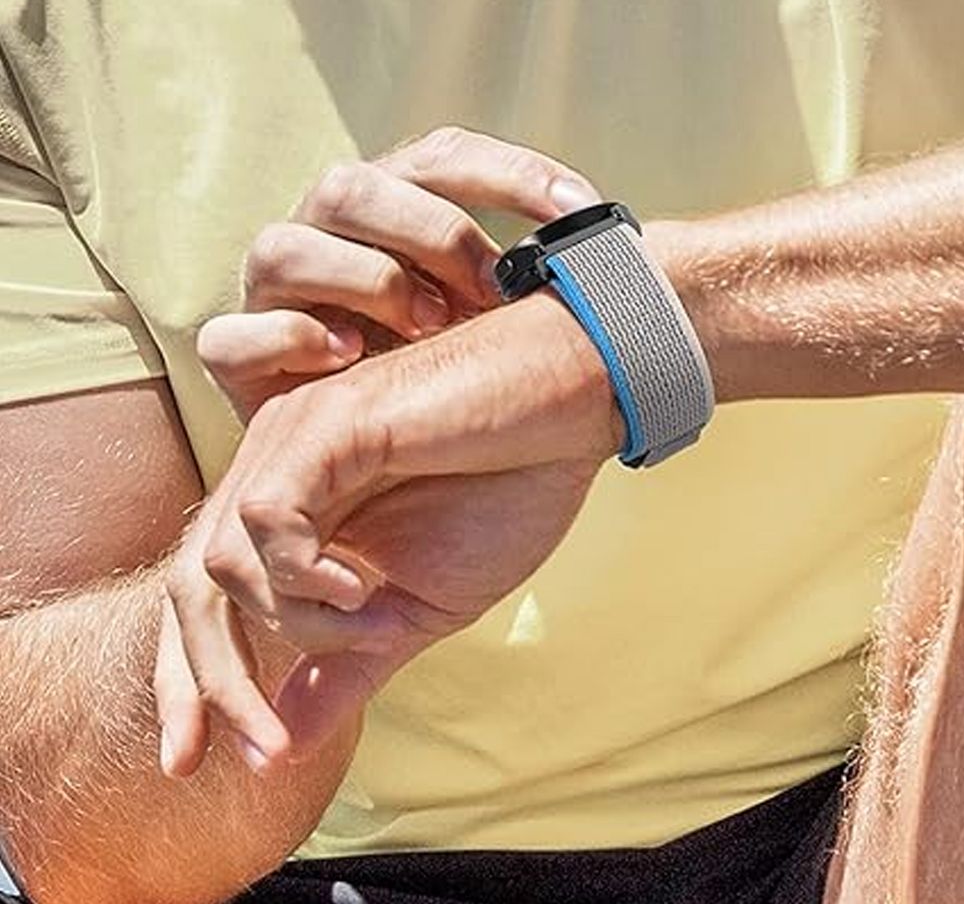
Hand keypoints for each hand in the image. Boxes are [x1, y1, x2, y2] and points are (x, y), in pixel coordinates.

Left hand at [158, 291, 624, 776]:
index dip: (187, 679)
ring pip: (222, 561)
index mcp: (294, 502)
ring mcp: (297, 439)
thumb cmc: (509, 487)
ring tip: (378, 620)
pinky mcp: (332, 423)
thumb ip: (349, 662)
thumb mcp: (421, 604)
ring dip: (299, 623)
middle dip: (209, 682)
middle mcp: (277, 464)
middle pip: (189, 585)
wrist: (574, 405)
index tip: (194, 760)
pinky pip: (269, 519)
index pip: (202, 596)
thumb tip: (286, 742)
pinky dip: (305, 576)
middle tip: (262, 746)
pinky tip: (363, 585)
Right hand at [198, 126, 601, 418]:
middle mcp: (324, 237)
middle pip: (351, 187)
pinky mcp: (238, 360)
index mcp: (391, 209)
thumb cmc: (453, 377)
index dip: (508, 173)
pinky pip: (232, 338)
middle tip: (493, 286)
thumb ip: (530, 280)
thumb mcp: (497, 320)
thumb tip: (609, 254)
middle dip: (429, 232)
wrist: (381, 472)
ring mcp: (274, 295)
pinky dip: (288, 340)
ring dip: (366, 281)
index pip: (438, 157)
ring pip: (284, 247)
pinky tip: (347, 357)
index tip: (578, 210)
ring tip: (431, 327)